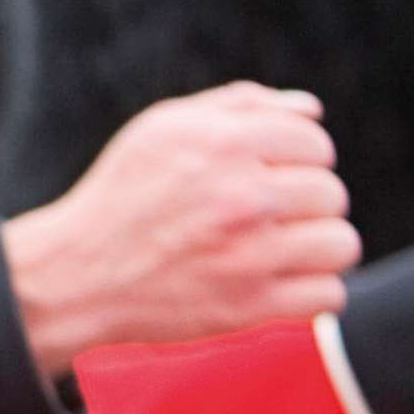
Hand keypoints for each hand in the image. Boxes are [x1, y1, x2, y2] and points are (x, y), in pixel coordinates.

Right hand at [0, 87, 354, 366]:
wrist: (72, 277)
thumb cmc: (120, 197)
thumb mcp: (161, 129)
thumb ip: (238, 105)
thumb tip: (310, 111)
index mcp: (224, 145)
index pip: (316, 144)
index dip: (299, 160)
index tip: (271, 178)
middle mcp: (242, 197)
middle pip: (331, 194)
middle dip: (304, 204)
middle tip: (266, 219)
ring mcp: (249, 256)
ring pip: (340, 244)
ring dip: (317, 248)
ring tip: (282, 251)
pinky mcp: (249, 308)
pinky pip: (328, 296)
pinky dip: (312, 293)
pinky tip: (280, 284)